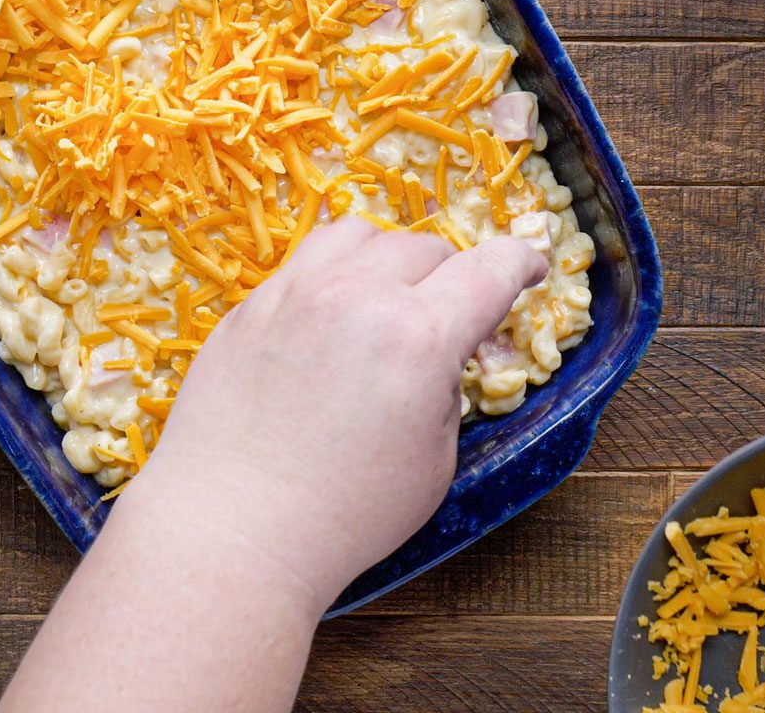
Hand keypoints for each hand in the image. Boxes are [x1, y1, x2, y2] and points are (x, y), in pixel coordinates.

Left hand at [120, 217, 549, 607]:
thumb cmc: (343, 514)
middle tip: (451, 316)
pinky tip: (334, 311)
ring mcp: (296, 294)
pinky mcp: (252, 306)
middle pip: (426, 249)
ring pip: (361, 236)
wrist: (232, 529)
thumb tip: (443, 353)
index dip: (522, 262)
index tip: (532, 268)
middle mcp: (356, 297)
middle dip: (453, 277)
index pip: (490, 269)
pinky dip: (335, 273)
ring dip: (390, 260)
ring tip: (390, 298)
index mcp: (418, 338)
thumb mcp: (434, 460)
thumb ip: (446, 387)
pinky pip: (305, 260)